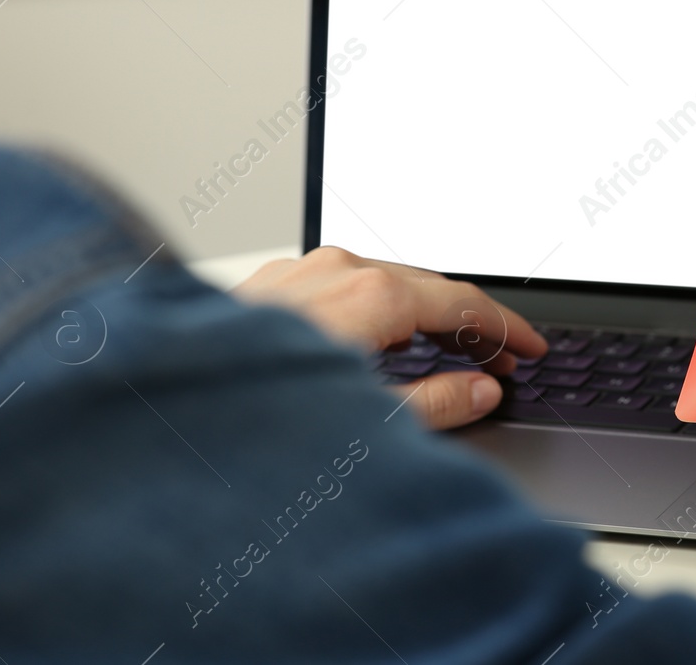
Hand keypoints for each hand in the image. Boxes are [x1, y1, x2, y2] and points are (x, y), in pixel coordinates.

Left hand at [231, 246, 545, 429]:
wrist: (164, 410)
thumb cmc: (254, 420)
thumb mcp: (366, 424)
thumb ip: (434, 405)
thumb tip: (481, 391)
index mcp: (370, 294)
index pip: (463, 303)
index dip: (508, 328)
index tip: (531, 349)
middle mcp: (334, 270)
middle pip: (427, 287)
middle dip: (471, 323)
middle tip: (503, 359)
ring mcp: (297, 272)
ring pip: (384, 282)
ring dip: (425, 316)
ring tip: (450, 352)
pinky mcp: (269, 286)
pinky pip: (343, 286)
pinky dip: (380, 310)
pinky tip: (382, 341)